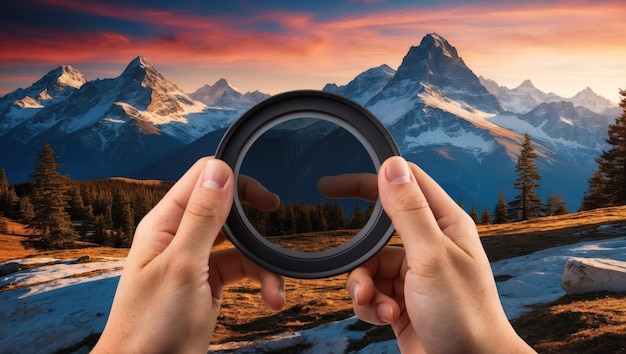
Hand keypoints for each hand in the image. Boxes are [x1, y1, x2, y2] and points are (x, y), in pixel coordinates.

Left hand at [93, 157, 284, 352]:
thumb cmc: (151, 325)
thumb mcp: (183, 266)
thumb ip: (202, 217)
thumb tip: (219, 170)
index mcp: (165, 223)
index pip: (201, 179)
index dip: (234, 179)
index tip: (264, 197)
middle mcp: (180, 236)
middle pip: (224, 208)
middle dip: (252, 217)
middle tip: (277, 214)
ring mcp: (195, 260)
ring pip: (238, 243)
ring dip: (261, 262)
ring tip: (275, 289)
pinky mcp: (208, 283)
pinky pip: (240, 269)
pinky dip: (259, 281)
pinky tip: (271, 299)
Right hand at [344, 157, 532, 352]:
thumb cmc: (464, 315)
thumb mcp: (431, 257)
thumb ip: (409, 212)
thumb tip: (391, 166)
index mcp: (444, 224)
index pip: (404, 183)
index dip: (368, 180)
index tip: (331, 187)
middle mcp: (429, 244)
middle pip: (378, 231)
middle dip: (361, 252)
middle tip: (343, 260)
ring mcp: (415, 274)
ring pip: (370, 266)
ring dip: (365, 287)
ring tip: (378, 305)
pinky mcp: (402, 300)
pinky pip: (372, 292)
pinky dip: (371, 305)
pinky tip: (385, 317)